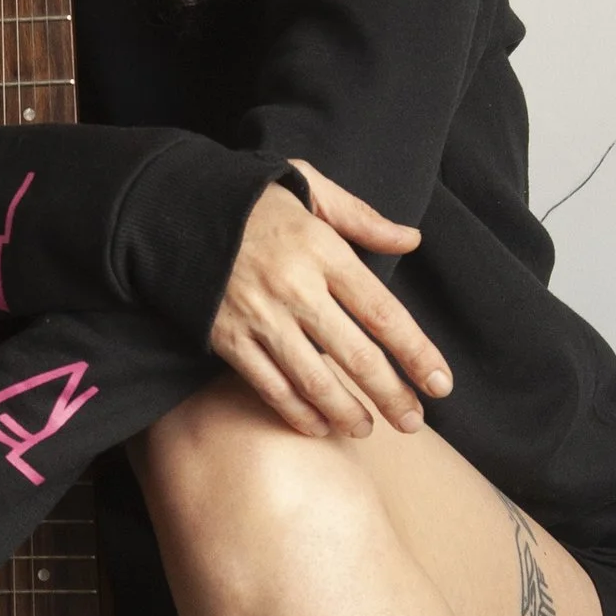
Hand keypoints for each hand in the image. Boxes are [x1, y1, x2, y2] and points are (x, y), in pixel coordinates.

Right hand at [208, 161, 451, 437]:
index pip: (383, 312)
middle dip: (391, 395)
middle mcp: (296, 287)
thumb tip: (410, 240)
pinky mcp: (228, 337)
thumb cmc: (251, 198)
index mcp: (323, 250)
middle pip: (357, 355)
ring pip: (315, 380)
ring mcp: (260, 316)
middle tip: (413, 422)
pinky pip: (270, 386)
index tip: (440, 383)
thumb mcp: (310, 186)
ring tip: (367, 429)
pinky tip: (318, 426)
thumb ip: (362, 217)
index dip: (417, 354)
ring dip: (346, 412)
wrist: (175, 208)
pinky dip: (297, 412)